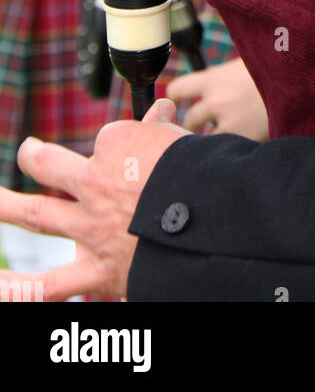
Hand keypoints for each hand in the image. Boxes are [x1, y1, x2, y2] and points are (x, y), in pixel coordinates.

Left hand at [0, 99, 187, 301]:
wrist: (210, 223)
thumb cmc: (204, 175)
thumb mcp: (184, 142)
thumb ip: (163, 128)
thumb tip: (162, 108)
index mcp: (118, 146)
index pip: (108, 140)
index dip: (123, 145)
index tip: (142, 152)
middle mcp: (95, 183)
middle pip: (50, 164)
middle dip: (35, 157)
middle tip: (28, 151)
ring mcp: (89, 227)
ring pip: (36, 214)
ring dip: (7, 206)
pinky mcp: (95, 270)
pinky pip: (47, 285)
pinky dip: (17, 289)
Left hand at [167, 57, 268, 140]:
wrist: (300, 82)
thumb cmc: (276, 68)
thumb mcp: (246, 62)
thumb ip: (226, 75)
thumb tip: (213, 81)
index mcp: (214, 78)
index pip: (178, 90)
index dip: (177, 98)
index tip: (181, 103)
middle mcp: (216, 101)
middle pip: (190, 119)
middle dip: (195, 125)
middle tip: (204, 127)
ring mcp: (229, 123)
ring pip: (205, 140)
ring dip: (211, 140)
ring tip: (223, 138)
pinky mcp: (245, 140)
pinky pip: (227, 149)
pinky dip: (230, 149)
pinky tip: (242, 145)